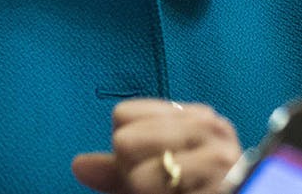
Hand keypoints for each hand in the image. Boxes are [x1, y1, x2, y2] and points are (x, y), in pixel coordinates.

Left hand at [72, 99, 241, 193]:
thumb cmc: (194, 192)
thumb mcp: (153, 179)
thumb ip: (117, 172)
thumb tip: (79, 164)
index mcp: (193, 116)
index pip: (122, 116)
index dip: (126, 151)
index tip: (152, 168)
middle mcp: (209, 128)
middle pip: (125, 141)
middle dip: (134, 173)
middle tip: (163, 186)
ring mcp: (219, 157)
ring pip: (138, 175)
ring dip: (146, 190)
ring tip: (175, 191)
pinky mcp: (222, 185)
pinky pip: (157, 192)